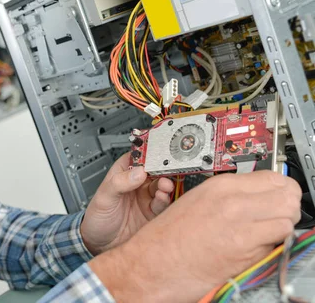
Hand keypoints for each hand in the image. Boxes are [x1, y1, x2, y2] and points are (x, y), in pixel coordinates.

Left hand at [80, 152, 174, 254]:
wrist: (100, 244)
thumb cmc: (97, 218)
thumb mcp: (104, 197)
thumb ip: (119, 183)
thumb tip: (138, 172)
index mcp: (122, 173)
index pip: (137, 157)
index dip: (147, 153)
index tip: (156, 153)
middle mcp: (136, 183)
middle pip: (154, 170)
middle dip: (161, 169)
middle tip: (165, 170)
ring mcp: (145, 198)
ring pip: (160, 185)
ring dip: (164, 183)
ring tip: (164, 185)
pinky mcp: (152, 212)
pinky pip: (162, 203)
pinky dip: (165, 199)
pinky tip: (162, 196)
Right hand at [88, 170, 301, 302]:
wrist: (151, 263)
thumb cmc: (166, 238)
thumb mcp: (195, 202)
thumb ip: (227, 197)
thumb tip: (256, 197)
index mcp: (218, 186)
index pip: (272, 176)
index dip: (279, 187)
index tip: (277, 195)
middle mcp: (231, 202)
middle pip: (286, 193)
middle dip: (286, 205)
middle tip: (278, 214)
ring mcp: (239, 226)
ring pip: (287, 217)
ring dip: (283, 225)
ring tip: (268, 232)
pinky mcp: (244, 251)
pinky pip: (277, 241)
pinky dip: (274, 244)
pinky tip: (258, 246)